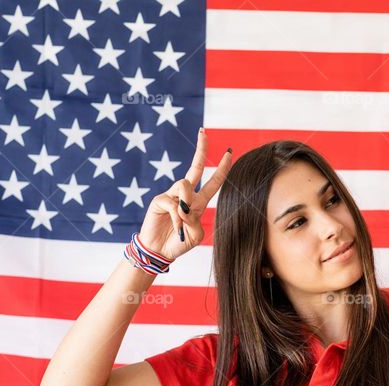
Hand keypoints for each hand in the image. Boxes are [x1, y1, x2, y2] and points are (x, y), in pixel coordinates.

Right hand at [138, 128, 232, 260]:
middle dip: (201, 149)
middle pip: (195, 167)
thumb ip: (196, 221)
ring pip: (184, 184)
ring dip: (187, 202)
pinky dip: (177, 219)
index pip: (213, 181)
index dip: (222, 168)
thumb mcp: (195, 235)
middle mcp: (185, 195)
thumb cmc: (179, 243)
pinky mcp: (159, 200)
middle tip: (203, 131)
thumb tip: (185, 208)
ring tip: (184, 220)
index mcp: (198, 202)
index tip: (229, 153)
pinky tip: (176, 227)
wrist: (160, 251)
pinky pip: (172, 204)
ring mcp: (171, 195)